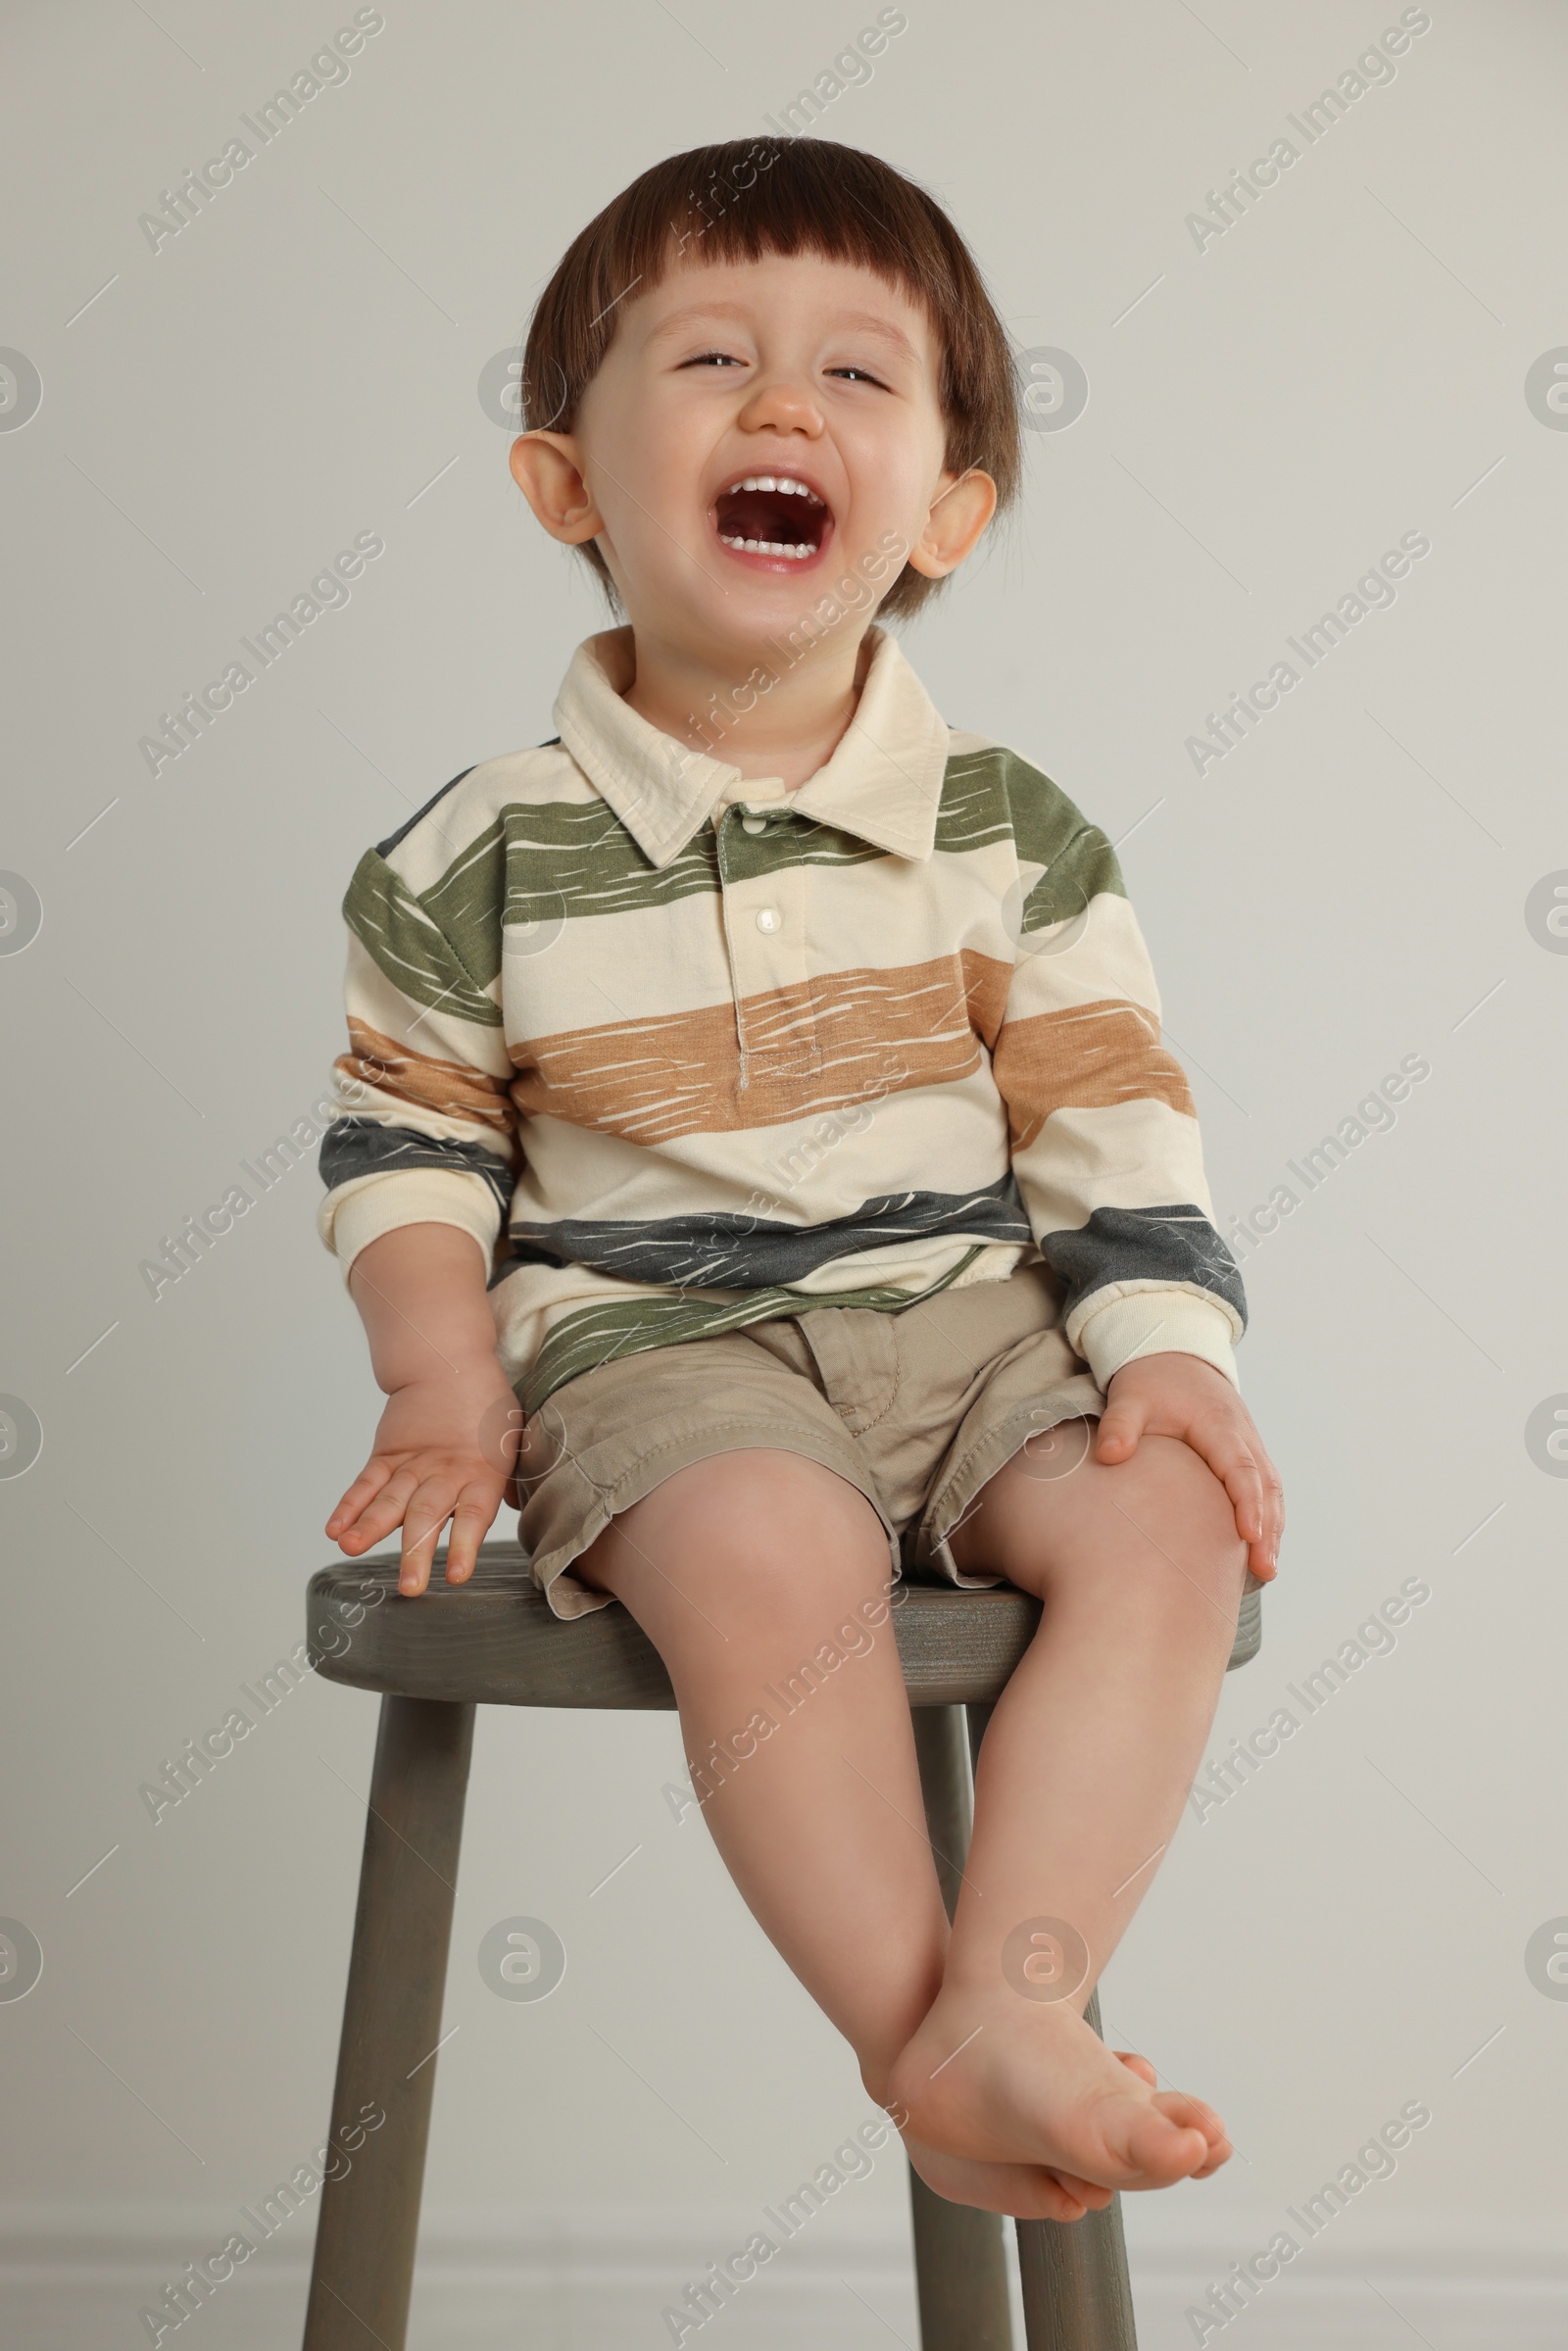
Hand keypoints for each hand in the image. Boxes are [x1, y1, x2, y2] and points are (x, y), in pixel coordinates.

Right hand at [325, 1359, 521, 1595]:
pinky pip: (366, 1482)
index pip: (474, 1514)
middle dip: (416, 1552)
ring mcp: (411, 1463)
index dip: (465, 1545)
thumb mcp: (511, 1441)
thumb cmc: (485, 1406)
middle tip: (408, 1586)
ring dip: (371, 1527)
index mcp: (481, 1473)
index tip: (457, 1576)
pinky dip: (349, 1505)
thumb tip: (519, 1510)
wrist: (449, 1360)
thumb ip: (507, 1482)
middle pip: (427, 1514)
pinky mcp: (387, 1455)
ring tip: (353, 1549)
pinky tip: (336, 1528)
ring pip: (390, 1499)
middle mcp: (444, 1472)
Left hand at [1095, 1353, 1281, 1581]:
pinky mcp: (1244, 1454)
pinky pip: (1264, 1488)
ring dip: (1274, 1528)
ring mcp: (1248, 1444)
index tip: (1249, 1535)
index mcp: (1218, 1423)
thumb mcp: (1129, 1396)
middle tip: (1265, 1571)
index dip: (1248, 1502)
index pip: (1240, 1467)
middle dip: (1269, 1528)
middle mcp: (1242, 1435)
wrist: (1172, 1356)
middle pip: (1266, 1485)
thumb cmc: (1151, 1380)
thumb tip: (1109, 1456)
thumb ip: (1119, 1424)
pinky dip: (1267, 1517)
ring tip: (1266, 1571)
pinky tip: (1257, 1550)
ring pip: (1271, 1489)